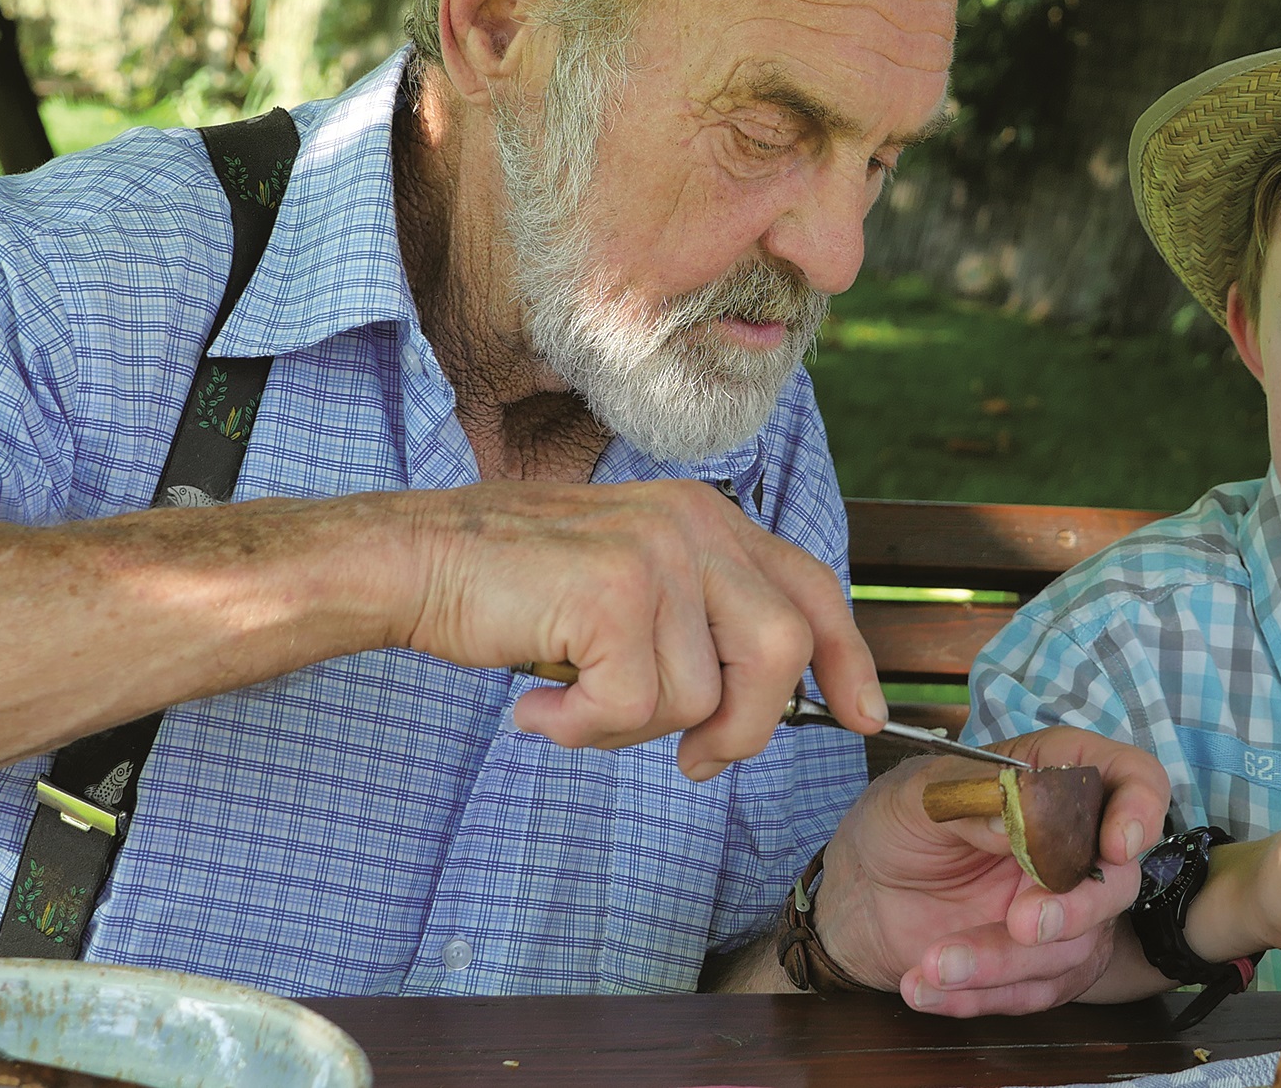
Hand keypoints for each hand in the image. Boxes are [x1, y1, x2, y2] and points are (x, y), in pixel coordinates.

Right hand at [384, 478, 881, 778]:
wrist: (415, 561)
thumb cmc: (513, 590)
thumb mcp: (628, 587)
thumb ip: (696, 624)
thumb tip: (752, 712)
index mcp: (706, 519)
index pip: (812, 587)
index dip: (848, 658)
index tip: (865, 716)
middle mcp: (693, 525)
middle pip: (783, 651)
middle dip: (748, 726)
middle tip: (695, 762)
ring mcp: (655, 555)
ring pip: (700, 696)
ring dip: (630, 730)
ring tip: (571, 704)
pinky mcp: (613, 593)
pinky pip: (631, 709)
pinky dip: (579, 731)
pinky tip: (536, 707)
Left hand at [812, 728, 1169, 1016]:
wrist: (857, 895)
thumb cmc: (894, 826)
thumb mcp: (915, 797)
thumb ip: (970, 797)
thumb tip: (1016, 813)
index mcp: (1052, 778)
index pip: (1129, 779)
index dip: (1140, 806)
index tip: (1117, 844)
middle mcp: (1072, 845)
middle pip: (1116, 880)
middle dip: (1075, 909)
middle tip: (1021, 924)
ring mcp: (1062, 910)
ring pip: (1071, 949)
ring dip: (1004, 963)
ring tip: (936, 964)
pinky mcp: (1038, 967)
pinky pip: (1032, 993)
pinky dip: (981, 997)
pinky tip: (929, 988)